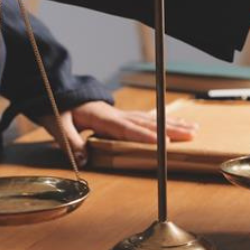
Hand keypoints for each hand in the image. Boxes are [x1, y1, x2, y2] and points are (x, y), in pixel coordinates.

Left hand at [39, 101, 197, 166]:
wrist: (56, 90)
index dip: (146, 136)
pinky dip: (162, 121)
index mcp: (102, 117)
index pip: (127, 129)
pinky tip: (175, 123)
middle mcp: (116, 114)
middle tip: (192, 134)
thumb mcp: (57, 124)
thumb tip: (84, 160)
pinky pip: (145, 118)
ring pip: (151, 119)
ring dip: (173, 124)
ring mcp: (120, 113)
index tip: (165, 143)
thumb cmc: (56, 107)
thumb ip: (71, 142)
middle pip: (147, 123)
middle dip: (171, 129)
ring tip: (193, 128)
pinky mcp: (120, 115)